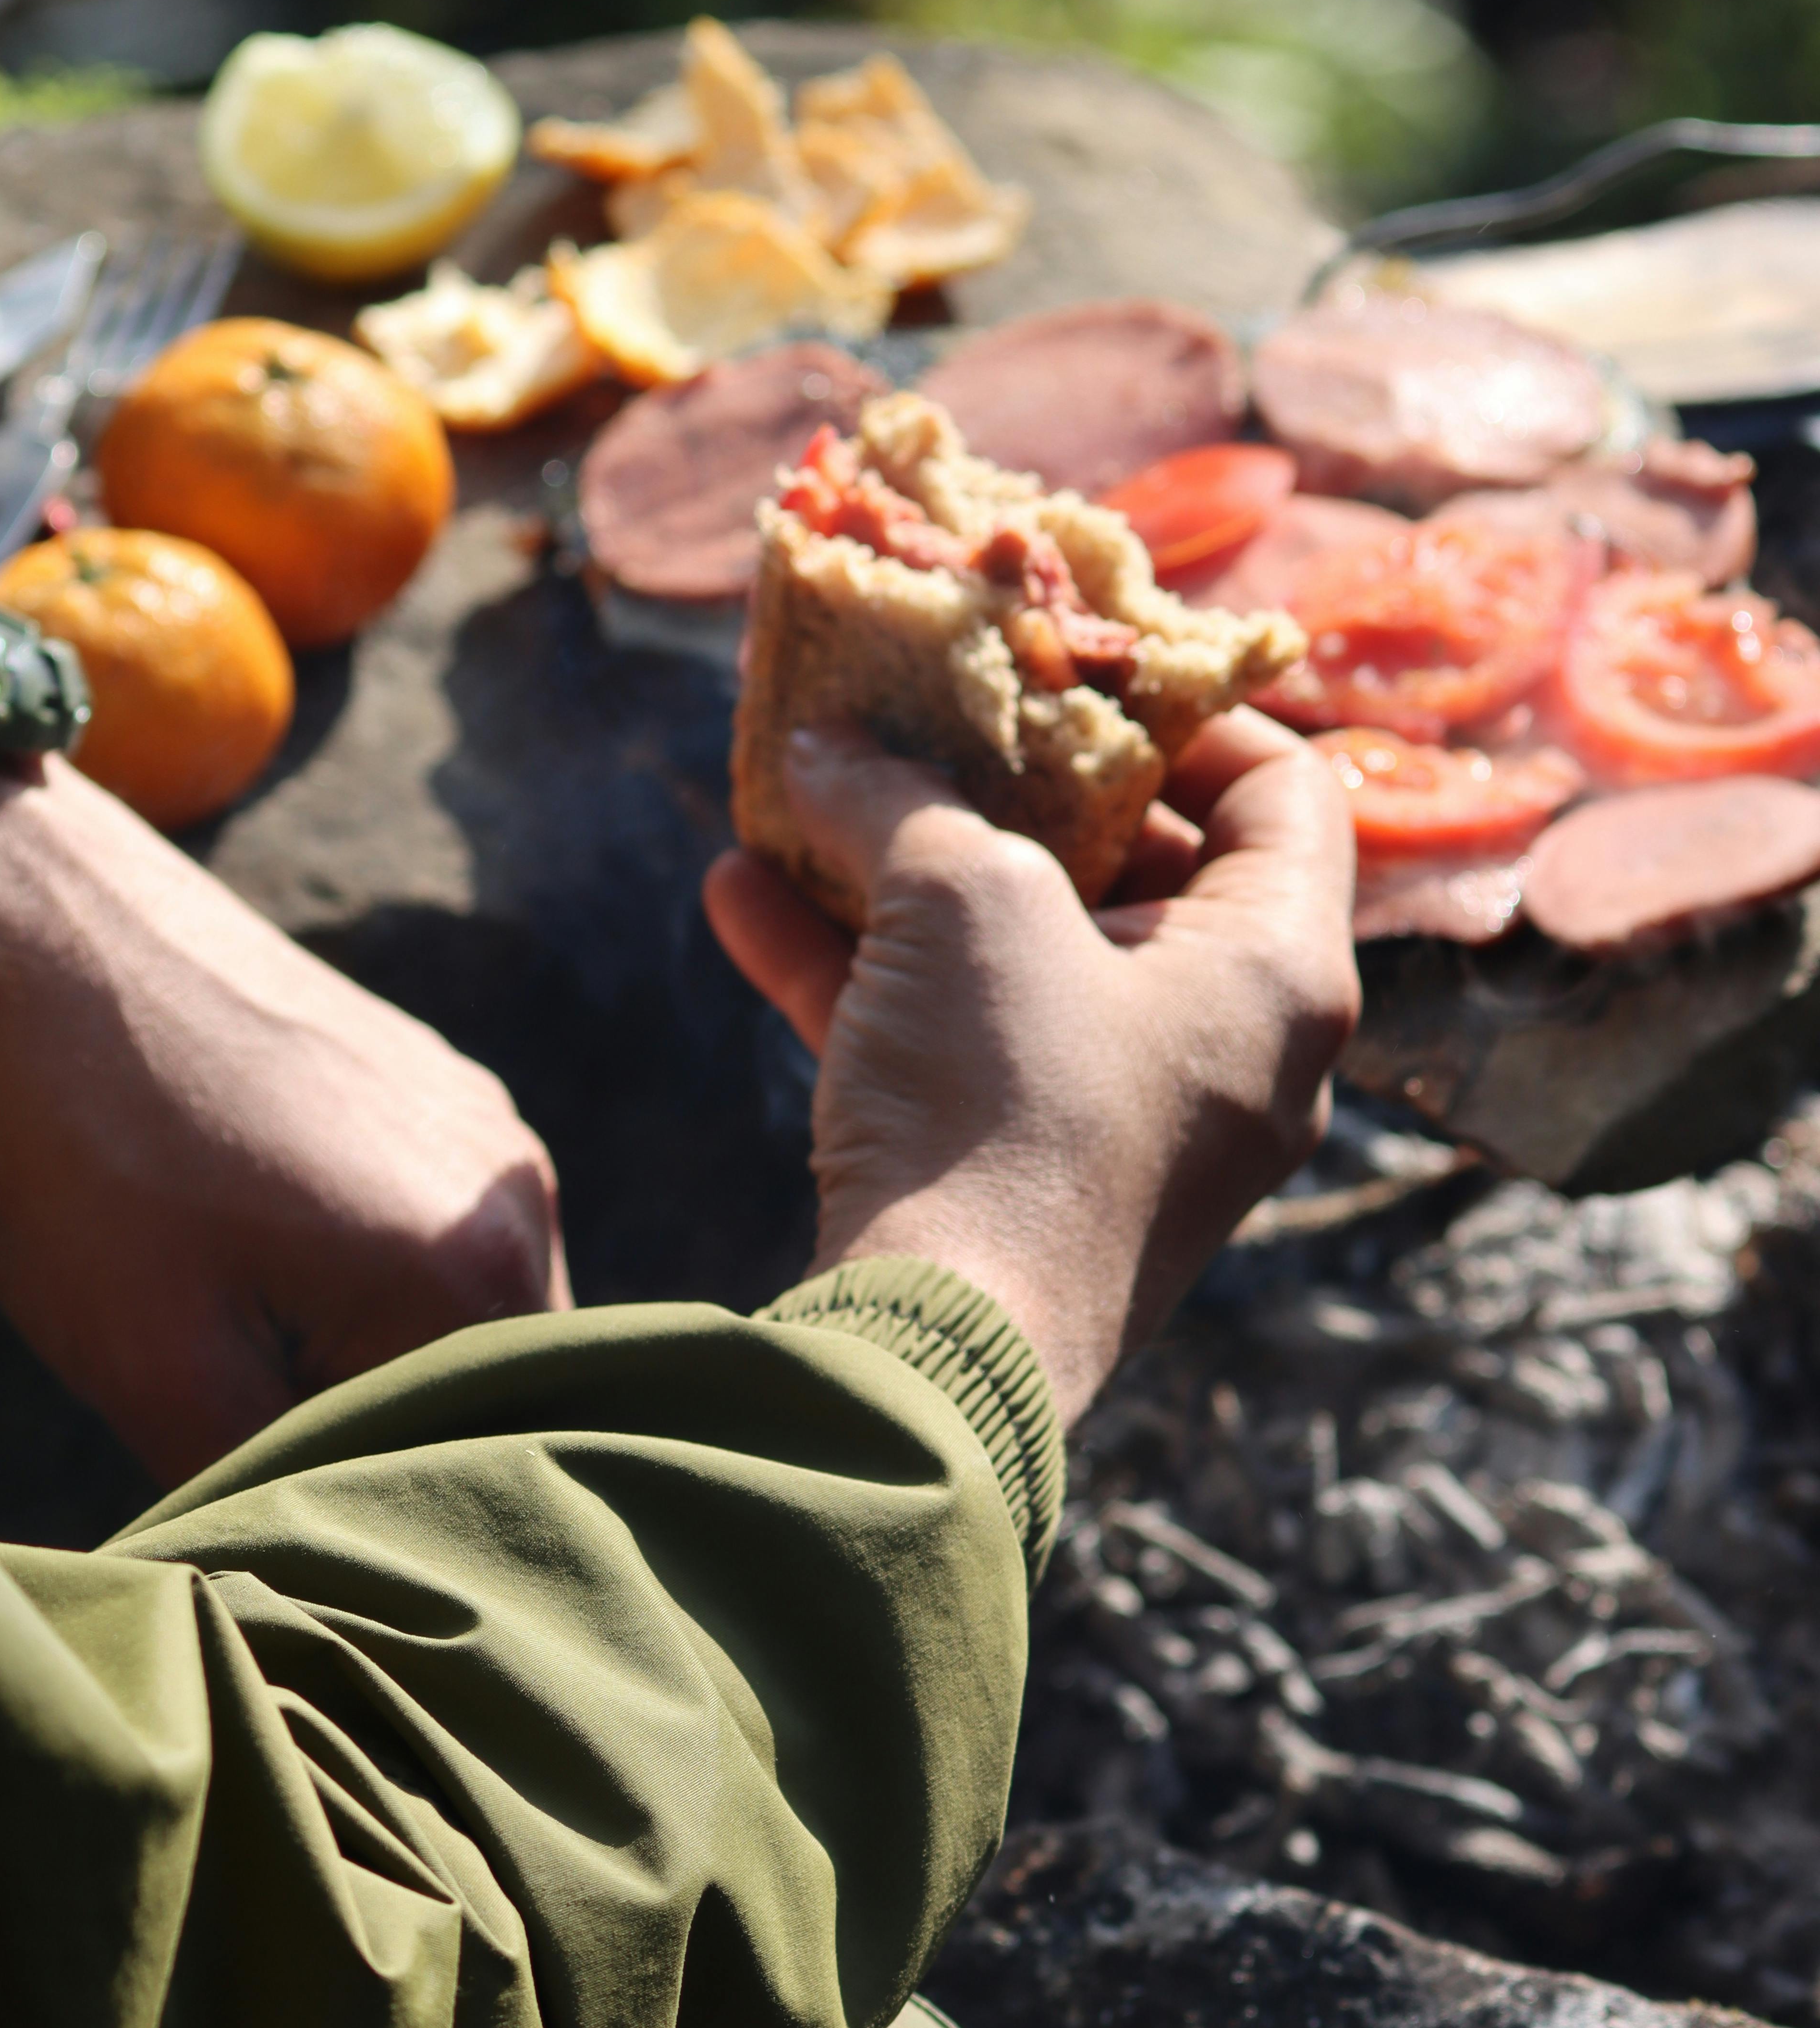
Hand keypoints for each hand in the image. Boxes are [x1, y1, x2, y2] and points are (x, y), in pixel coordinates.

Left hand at [0, 580, 568, 1483]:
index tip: (259, 1477)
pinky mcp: (433, 1077)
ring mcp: (480, 1120)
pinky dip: (357, 1265)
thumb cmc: (79, 1149)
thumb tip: (330, 1564)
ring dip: (361, 1343)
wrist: (34, 927)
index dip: (369, 1496)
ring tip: (233, 1316)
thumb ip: (269, 1482)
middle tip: (235, 1406)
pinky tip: (247, 1238)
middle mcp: (517, 1186)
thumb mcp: (152, 1366)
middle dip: (374, 1419)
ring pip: (454, 1308)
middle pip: (485, 1386)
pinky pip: (430, 1223)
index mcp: (476, 1263)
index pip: (479, 1459)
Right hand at [703, 713, 1358, 1428]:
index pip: (1287, 791)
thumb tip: (824, 742)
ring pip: (1020, 953)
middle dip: (1009, 784)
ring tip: (808, 785)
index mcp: (1279, 975)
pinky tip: (739, 893)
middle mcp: (1228, 1050)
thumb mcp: (956, 896)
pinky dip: (861, 968)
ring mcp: (1126, 1122)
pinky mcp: (1023, 1179)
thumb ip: (899, 796)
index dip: (1187, 707)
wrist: (931, 1359)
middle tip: (927, 713)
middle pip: (1141, 866)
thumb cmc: (1001, 1107)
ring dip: (905, 867)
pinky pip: (950, 1038)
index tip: (1075, 668)